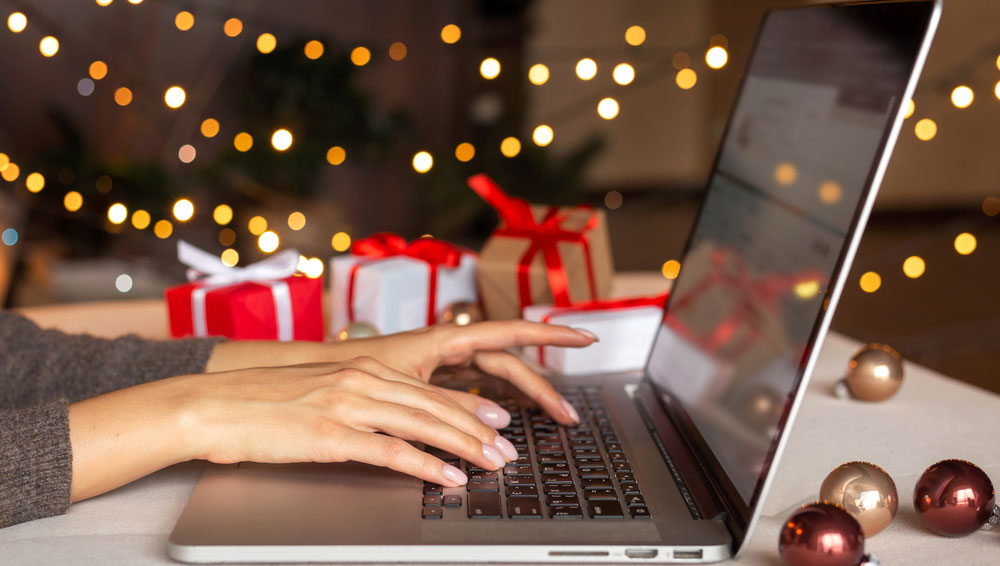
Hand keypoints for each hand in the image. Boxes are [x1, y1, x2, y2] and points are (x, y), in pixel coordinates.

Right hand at [68, 356, 522, 501]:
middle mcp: (360, 379)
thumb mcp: (318, 392)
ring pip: (423, 425)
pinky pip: (391, 451)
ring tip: (492, 464)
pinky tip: (448, 477)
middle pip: (435, 406)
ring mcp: (347, 405)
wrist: (210, 406)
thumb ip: (357, 401)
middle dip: (478, 431)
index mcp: (359, 367)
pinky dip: (426, 465)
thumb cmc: (259, 403)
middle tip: (507, 450)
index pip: (428, 390)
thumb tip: (388, 423)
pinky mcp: (331, 435)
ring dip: (465, 447)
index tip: (496, 423)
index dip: (468, 408)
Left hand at [347, 321, 596, 424]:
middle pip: (509, 365)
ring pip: (494, 380)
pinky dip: (495, 405)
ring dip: (524, 400)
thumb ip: (448, 405)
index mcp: (444, 338)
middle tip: (569, 415)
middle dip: (543, 388)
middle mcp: (447, 348)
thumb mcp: (403, 389)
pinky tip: (509, 420)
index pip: (510, 333)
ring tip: (551, 420)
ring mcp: (441, 365)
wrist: (308, 378)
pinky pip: (475, 391)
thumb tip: (494, 423)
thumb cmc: (345, 372)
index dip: (551, 335)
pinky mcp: (430, 383)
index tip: (586, 337)